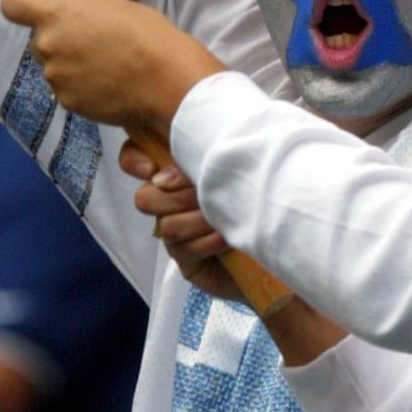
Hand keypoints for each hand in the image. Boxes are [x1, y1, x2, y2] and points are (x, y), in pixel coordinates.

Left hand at [0, 0, 223, 136]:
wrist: (166, 81)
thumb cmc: (147, 35)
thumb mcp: (113, 6)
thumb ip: (82, 12)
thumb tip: (72, 18)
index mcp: (57, 16)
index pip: (14, 7)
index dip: (21, 7)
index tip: (29, 9)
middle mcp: (48, 46)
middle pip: (40, 41)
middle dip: (60, 41)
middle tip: (93, 43)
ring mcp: (56, 78)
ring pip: (55, 68)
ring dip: (72, 66)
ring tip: (108, 67)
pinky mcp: (67, 103)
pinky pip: (68, 90)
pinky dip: (83, 88)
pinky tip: (109, 86)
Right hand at [120, 140, 245, 302]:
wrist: (277, 246)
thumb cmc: (255, 198)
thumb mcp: (234, 167)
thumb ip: (211, 153)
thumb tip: (196, 149)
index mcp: (177, 172)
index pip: (135, 157)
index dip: (134, 159)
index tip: (151, 168)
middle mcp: (170, 203)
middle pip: (145, 197)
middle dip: (177, 195)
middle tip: (203, 193)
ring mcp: (176, 235)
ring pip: (166, 225)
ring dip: (198, 218)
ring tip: (223, 217)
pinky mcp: (186, 263)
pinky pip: (184, 250)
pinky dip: (208, 241)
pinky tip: (227, 237)